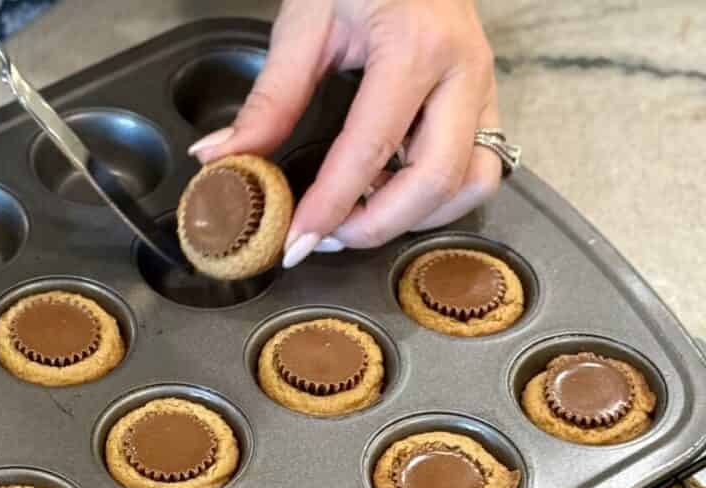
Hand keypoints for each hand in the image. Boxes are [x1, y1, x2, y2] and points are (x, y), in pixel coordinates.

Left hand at [189, 0, 501, 267]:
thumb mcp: (306, 22)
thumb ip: (269, 99)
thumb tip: (222, 158)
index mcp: (415, 45)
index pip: (369, 150)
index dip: (329, 208)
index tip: (295, 244)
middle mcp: (462, 71)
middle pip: (435, 181)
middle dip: (378, 226)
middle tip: (328, 238)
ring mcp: (482, 88)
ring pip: (469, 184)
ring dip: (415, 218)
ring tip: (359, 217)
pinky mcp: (486, 101)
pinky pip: (478, 170)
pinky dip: (436, 199)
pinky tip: (390, 191)